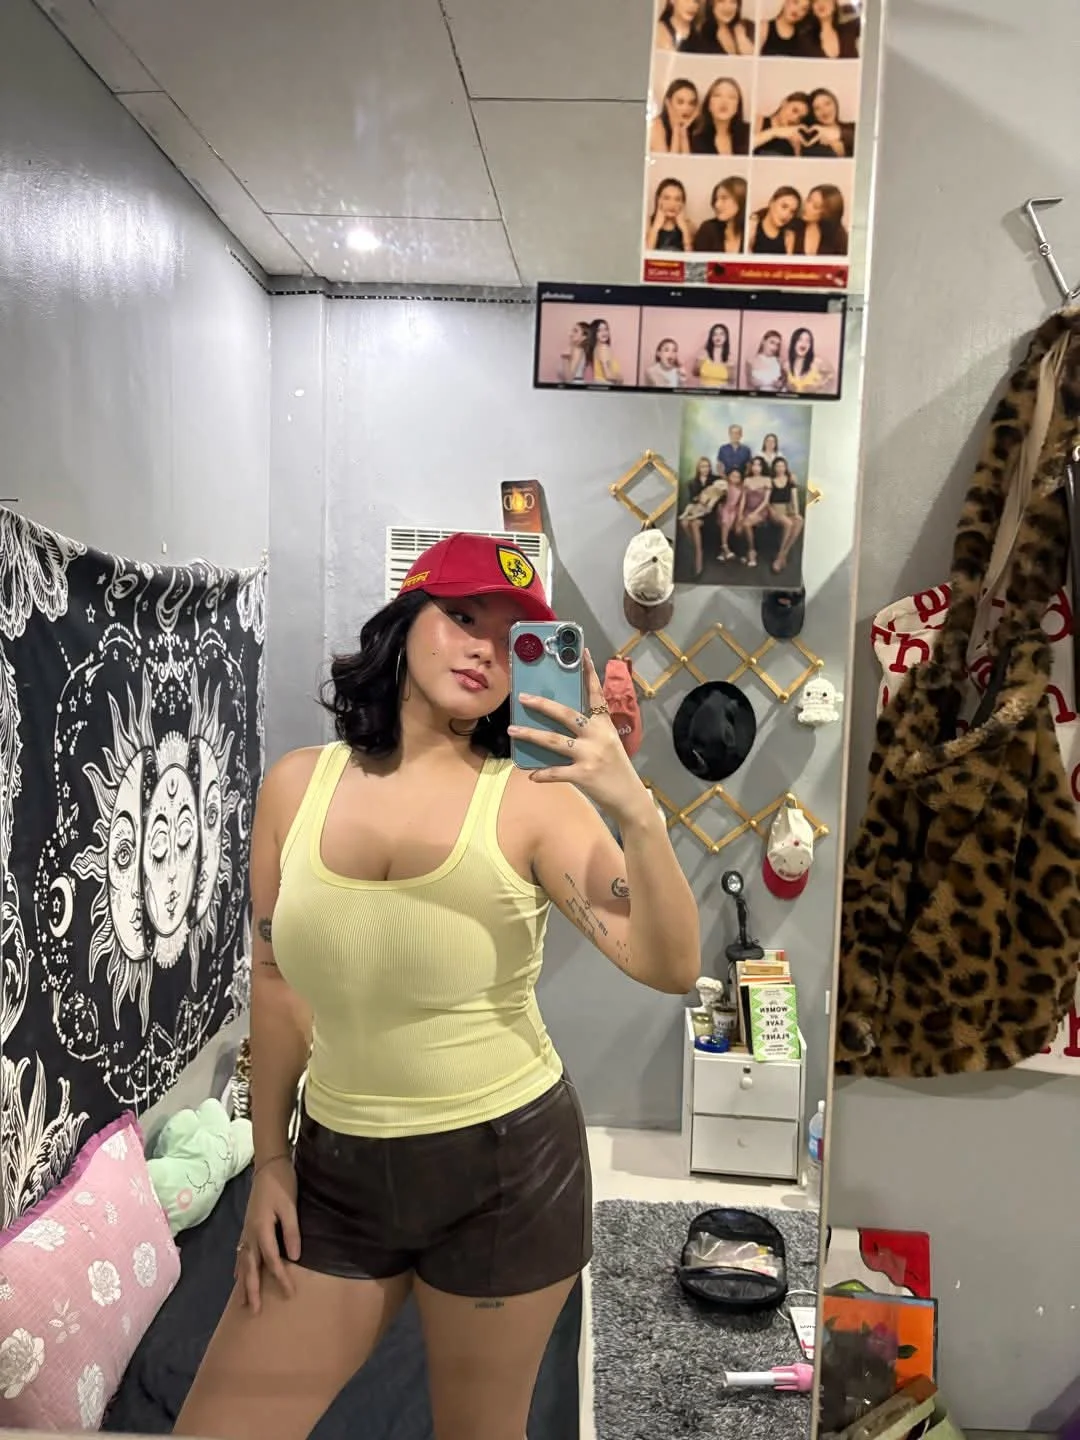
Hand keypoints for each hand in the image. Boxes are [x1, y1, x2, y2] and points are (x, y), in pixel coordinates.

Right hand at [235, 1156, 299, 1314]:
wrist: (268, 1166)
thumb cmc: (282, 1184)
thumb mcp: (290, 1206)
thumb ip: (291, 1231)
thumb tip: (294, 1257)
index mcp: (262, 1229)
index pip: (272, 1261)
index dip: (281, 1278)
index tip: (290, 1294)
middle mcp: (250, 1234)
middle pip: (250, 1268)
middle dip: (252, 1290)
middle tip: (254, 1311)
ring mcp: (246, 1231)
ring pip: (242, 1263)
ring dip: (243, 1283)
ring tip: (243, 1303)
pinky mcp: (246, 1228)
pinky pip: (240, 1254)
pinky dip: (239, 1268)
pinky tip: (238, 1277)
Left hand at [508, 652, 650, 823]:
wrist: (630, 799)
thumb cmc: (616, 769)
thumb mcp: (608, 744)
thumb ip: (589, 731)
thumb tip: (558, 723)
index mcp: (605, 725)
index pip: (596, 694)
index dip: (590, 673)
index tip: (583, 653)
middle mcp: (597, 736)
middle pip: (566, 714)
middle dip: (542, 705)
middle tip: (523, 698)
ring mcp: (590, 755)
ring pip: (554, 741)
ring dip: (530, 735)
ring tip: (512, 730)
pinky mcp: (584, 775)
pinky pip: (556, 772)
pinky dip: (542, 774)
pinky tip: (531, 775)